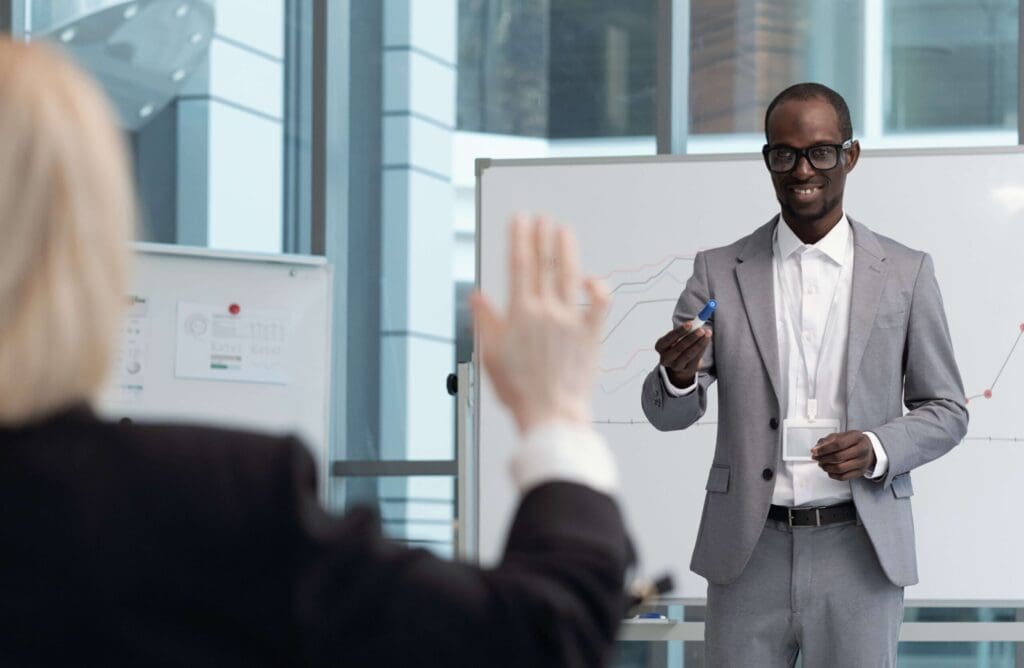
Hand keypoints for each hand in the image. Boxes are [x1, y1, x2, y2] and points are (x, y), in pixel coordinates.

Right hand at [471, 216, 608, 432]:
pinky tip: (590, 277)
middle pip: (544, 264)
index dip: (519, 238)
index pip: (519, 266)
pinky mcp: (590, 333)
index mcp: (520, 314)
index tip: (520, 220)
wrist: (551, 413)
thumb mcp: (490, 356)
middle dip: (541, 236)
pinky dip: (597, 287)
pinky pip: (599, 303)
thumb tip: (477, 296)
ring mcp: (571, 320)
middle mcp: (546, 312)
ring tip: (563, 230)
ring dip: (566, 250)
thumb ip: (486, 322)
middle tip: (540, 218)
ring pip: (569, 275)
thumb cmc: (520, 391)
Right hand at [654, 322, 711, 387]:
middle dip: (691, 337)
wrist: (680, 361)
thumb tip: (698, 321)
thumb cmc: (678, 343)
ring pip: (688, 354)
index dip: (680, 331)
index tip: (690, 324)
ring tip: (707, 333)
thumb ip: (686, 329)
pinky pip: (696, 359)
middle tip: (701, 329)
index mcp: (660, 346)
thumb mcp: (678, 336)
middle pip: (679, 348)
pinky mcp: (687, 370)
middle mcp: (665, 358)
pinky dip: (702, 348)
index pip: (669, 338)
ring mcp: (675, 366)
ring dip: (699, 343)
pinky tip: (706, 340)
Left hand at [812, 431, 876, 480]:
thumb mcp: (840, 435)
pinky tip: (828, 470)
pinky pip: (843, 477)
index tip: (815, 451)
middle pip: (838, 457)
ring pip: (840, 468)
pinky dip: (832, 474)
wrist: (867, 448)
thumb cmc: (852, 441)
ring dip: (826, 467)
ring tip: (821, 463)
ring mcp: (862, 462)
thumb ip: (827, 441)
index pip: (838, 444)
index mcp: (856, 437)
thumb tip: (816, 449)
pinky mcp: (860, 472)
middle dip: (823, 458)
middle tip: (816, 458)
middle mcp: (862, 450)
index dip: (824, 449)